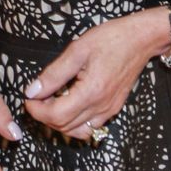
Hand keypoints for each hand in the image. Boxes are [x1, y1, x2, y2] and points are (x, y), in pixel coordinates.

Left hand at [23, 10, 165, 140]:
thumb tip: (33, 91)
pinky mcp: (113, 109)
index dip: (37, 110)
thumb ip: (54, 73)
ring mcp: (109, 110)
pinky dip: (74, 122)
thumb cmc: (112, 39)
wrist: (141, 40)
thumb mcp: (78, 50)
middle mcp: (101, 106)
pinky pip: (89, 126)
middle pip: (64, 126)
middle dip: (44, 116)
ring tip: (51, 101)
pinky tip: (69, 104)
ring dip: (58, 121)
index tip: (28, 99)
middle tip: (37, 97)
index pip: (56, 115)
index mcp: (91, 91)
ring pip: (76, 131)